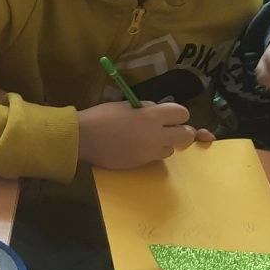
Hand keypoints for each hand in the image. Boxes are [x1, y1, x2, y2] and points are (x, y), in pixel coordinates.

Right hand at [76, 101, 206, 168]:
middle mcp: (156, 135)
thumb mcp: (125, 106)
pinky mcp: (141, 164)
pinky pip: (154, 158)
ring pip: (170, 150)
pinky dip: (149, 153)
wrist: (82, 138)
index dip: (177, 114)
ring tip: (145, 140)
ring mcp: (149, 152)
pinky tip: (134, 147)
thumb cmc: (101, 117)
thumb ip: (145, 109)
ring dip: (163, 144)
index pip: (182, 113)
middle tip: (168, 130)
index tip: (169, 116)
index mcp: (151, 116)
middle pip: (186, 135)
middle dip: (181, 132)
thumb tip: (156, 112)